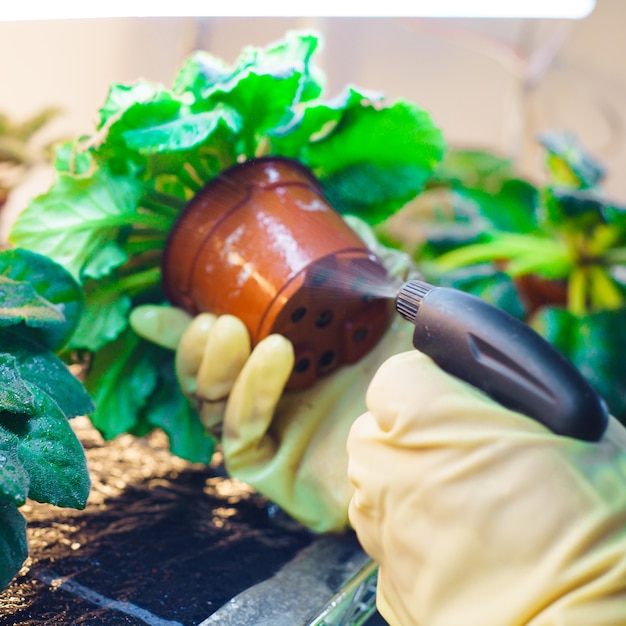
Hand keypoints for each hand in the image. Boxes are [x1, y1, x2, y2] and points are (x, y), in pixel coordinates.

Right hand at [130, 216, 417, 532]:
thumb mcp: (391, 310)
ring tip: (229, 329)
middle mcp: (275, 403)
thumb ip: (371, 266)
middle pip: (206, 382)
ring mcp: (274, 439)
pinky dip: (250, 395)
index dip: (183, 333)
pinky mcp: (277, 474)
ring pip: (211, 409)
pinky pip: (241, 439)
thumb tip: (349, 221)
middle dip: (191, 350)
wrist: (448, 431)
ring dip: (214, 367)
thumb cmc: (416, 373)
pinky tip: (272, 359)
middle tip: (209, 319)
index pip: (222, 352)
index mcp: (288, 368)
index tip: (150, 311)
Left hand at [347, 350, 625, 625]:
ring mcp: (380, 531)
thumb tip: (491, 395)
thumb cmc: (594, 533)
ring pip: (378, 485)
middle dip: (413, 436)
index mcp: (422, 419)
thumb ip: (508, 398)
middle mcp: (385, 470)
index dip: (429, 387)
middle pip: (378, 431)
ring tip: (472, 509)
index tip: (453, 401)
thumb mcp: (572, 428)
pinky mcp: (387, 584)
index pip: (398, 376)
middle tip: (468, 457)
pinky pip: (390, 540)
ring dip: (410, 486)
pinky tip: (464, 553)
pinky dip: (416, 538)